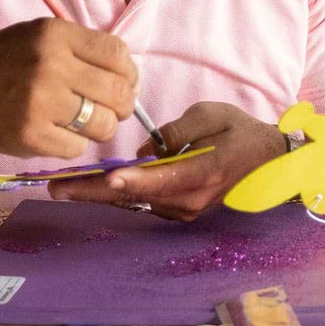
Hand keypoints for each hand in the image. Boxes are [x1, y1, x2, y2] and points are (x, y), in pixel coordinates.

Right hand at [0, 18, 137, 158]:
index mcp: (56, 35)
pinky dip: (74, 144)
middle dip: (122, 106)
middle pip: (117, 92)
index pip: (117, 54)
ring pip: (102, 124)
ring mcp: (39, 102)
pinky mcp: (29, 135)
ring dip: (101, 128)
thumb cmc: (2, 60)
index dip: (130, 74)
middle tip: (112, 110)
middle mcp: (50, 65)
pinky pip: (76, 148)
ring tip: (86, 124)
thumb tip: (128, 79)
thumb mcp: (41, 36)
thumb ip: (82, 49)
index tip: (125, 84)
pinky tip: (58, 133)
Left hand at [48, 102, 285, 220]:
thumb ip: (177, 132)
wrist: (267, 159)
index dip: (133, 179)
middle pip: (137, 196)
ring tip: (65, 185)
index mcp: (203, 173)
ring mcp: (184, 209)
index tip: (107, 177)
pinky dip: (118, 192)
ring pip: (136, 200)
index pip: (162, 179)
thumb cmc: (239, 131)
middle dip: (95, 191)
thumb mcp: (212, 115)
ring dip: (101, 192)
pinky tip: (90, 185)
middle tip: (57, 187)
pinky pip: (144, 200)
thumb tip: (146, 150)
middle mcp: (190, 199)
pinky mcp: (178, 209)